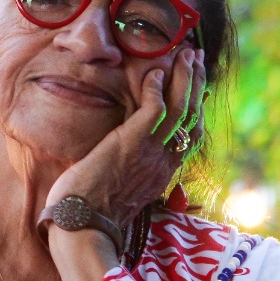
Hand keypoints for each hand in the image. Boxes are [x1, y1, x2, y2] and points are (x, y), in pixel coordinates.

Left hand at [46, 46, 206, 238]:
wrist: (82, 226)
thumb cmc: (90, 214)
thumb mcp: (118, 196)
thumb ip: (128, 179)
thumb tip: (122, 173)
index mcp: (161, 174)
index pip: (188, 136)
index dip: (194, 110)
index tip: (197, 90)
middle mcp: (164, 162)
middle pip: (192, 117)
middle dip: (196, 84)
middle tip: (197, 58)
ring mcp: (152, 152)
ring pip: (181, 108)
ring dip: (186, 77)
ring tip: (187, 53)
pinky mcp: (135, 142)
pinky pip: (156, 109)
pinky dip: (158, 88)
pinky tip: (154, 72)